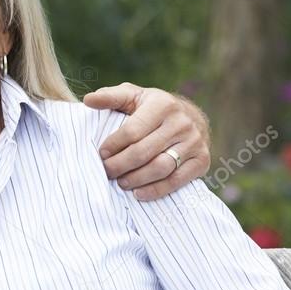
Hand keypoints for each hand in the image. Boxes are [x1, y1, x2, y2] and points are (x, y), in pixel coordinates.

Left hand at [83, 82, 209, 200]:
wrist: (191, 117)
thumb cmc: (152, 107)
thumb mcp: (132, 95)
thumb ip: (110, 97)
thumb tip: (88, 100)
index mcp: (162, 104)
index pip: (133, 130)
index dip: (114, 145)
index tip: (101, 154)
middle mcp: (181, 123)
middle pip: (144, 152)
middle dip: (120, 165)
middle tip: (106, 172)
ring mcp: (194, 143)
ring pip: (161, 168)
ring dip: (136, 179)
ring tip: (120, 183)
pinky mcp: (202, 161)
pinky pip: (177, 180)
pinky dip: (156, 190)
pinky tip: (138, 194)